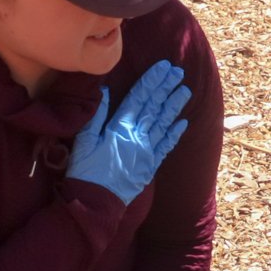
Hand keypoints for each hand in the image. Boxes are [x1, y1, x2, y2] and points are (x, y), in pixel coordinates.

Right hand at [66, 60, 190, 204]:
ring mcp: (146, 152)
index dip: (152, 81)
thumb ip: (96, 116)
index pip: (139, 98)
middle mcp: (137, 137)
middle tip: (178, 72)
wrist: (96, 203)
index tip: (163, 67)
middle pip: (154, 107)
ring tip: (185, 90)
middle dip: (166, 88)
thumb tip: (104, 90)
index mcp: (120, 128)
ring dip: (174, 106)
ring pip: (163, 124)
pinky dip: (174, 134)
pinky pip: (165, 147)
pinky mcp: (150, 166)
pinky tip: (182, 123)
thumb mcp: (85, 141)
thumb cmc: (85, 171)